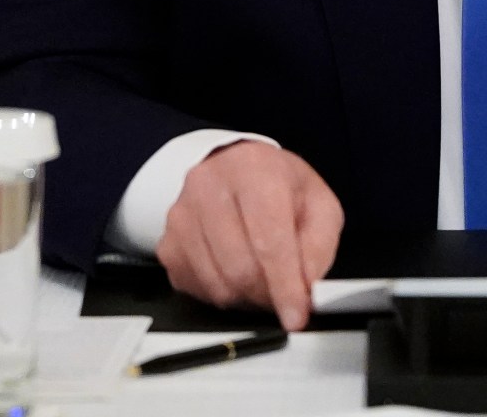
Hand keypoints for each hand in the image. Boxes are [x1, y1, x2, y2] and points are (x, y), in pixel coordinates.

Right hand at [156, 141, 344, 330]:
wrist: (234, 169)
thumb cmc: (277, 186)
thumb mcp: (318, 204)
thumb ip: (318, 247)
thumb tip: (306, 290)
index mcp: (253, 170)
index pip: (269, 241)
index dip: (285, 286)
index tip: (297, 317)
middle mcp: (209, 187)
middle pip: (240, 268)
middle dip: (268, 294)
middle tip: (284, 295)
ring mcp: (181, 216)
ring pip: (217, 285)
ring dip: (246, 297)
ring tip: (262, 278)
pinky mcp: (167, 243)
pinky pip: (198, 290)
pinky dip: (223, 294)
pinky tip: (235, 273)